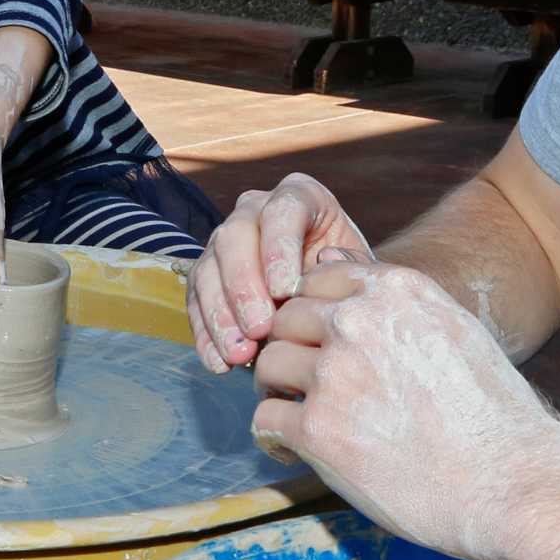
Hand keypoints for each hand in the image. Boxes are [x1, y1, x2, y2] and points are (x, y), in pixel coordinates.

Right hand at [186, 172, 372, 371]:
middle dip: (244, 286)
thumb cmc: (352, 282)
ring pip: (210, 269)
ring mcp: (227, 242)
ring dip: (221, 316)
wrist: (335, 301)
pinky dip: (207, 335)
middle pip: (236, 236)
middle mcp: (256, 210)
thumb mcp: (361, 272)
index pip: (282, 210)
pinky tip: (221, 364)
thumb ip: (351, 267)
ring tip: (240, 355)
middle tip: (260, 329)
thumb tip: (326, 260)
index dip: (279, 249)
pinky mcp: (209, 276)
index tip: (285, 291)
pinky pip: (197, 301)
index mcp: (300, 196)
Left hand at [251, 257, 559, 559]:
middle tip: (307, 385)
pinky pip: (264, 419)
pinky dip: (274, 437)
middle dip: (291, 349)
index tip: (326, 344)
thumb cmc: (491, 413)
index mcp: (396, 290)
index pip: (317, 277)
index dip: (315, 314)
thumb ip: (387, 294)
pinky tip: (297, 451)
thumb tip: (329, 253)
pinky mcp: (317, 428)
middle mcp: (359, 320)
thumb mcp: (450, 326)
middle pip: (285, 318)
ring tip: (303, 418)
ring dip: (278, 390)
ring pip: (267, 364)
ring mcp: (334, 372)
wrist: (512, 482)